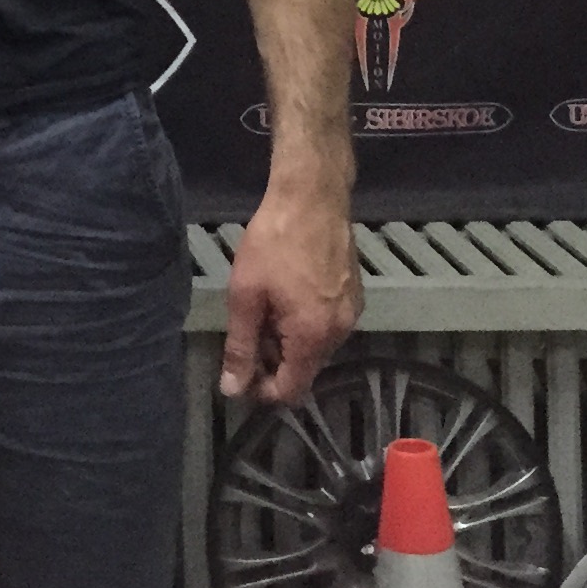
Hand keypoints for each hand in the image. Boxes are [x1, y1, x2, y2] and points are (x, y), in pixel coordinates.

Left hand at [220, 181, 359, 404]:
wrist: (313, 196)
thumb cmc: (273, 242)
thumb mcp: (246, 295)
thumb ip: (240, 347)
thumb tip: (232, 390)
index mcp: (314, 338)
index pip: (292, 391)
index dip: (262, 391)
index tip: (239, 375)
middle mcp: (341, 333)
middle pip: (305, 370)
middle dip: (274, 362)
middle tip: (245, 334)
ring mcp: (352, 313)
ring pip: (316, 347)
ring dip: (288, 341)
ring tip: (263, 309)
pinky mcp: (354, 295)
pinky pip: (327, 325)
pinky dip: (305, 323)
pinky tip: (286, 296)